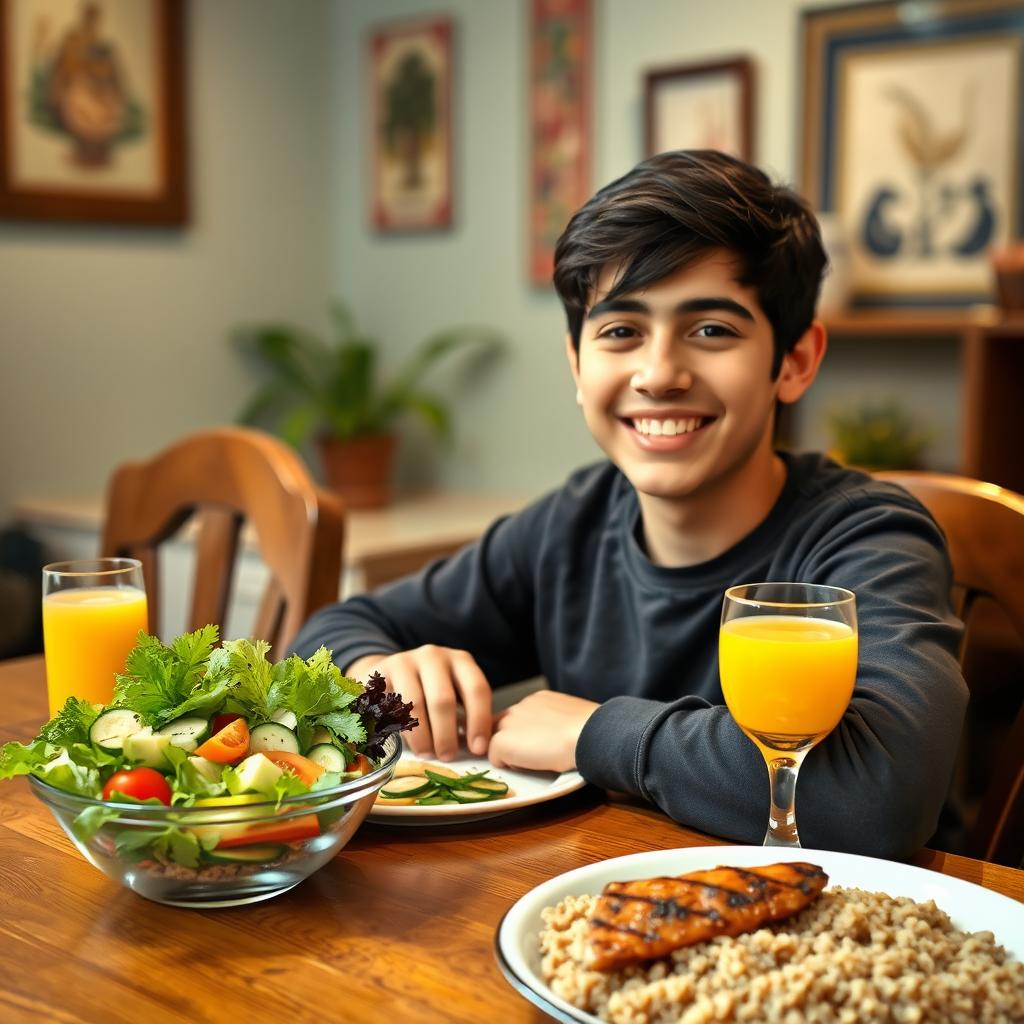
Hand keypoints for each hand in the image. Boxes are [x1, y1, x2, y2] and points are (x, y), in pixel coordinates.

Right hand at [346, 646, 491, 760]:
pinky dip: (402, 728)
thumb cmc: (431, 690)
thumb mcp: (455, 693)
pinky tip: (409, 742)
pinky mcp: (383, 672)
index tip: (478, 748)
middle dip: (447, 734)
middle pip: (443, 699)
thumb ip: (466, 715)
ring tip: (428, 754)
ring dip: (423, 736)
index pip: (476, 689)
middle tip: (448, 757)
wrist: (391, 673)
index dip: (479, 721)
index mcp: (461, 661)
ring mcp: (407, 661)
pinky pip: (393, 705)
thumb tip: (477, 748)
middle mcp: (435, 656)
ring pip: (416, 704)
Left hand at [488, 691, 598, 773]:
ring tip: (535, 761)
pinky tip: (530, 766)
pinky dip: (509, 765)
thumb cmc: (593, 731)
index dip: (525, 733)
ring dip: (511, 753)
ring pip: (497, 741)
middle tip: (535, 756)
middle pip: (503, 726)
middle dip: (513, 742)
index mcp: (539, 699)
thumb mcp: (574, 718)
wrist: (590, 735)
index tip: (539, 744)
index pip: (520, 716)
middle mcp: (520, 706)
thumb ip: (558, 722)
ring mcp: (508, 722)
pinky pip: (495, 757)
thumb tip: (559, 734)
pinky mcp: (502, 741)